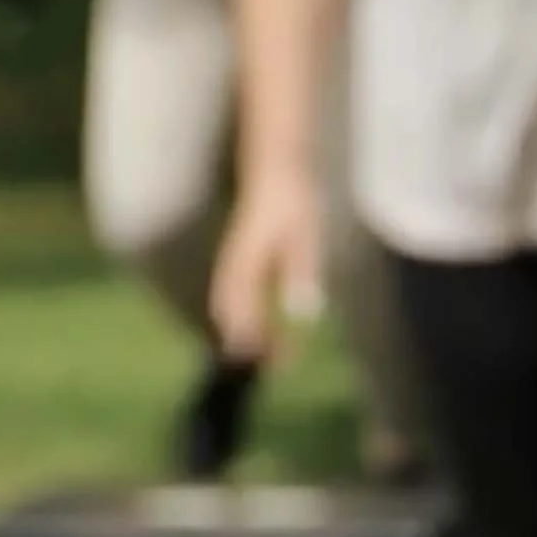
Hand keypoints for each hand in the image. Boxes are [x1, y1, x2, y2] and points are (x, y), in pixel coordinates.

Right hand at [209, 168, 322, 364]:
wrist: (275, 168)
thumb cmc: (292, 200)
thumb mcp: (304, 236)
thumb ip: (301, 273)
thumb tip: (303, 312)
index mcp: (246, 265)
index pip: (245, 314)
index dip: (259, 342)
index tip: (276, 363)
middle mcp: (233, 268)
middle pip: (234, 316)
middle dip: (253, 344)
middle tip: (279, 367)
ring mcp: (233, 264)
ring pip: (232, 309)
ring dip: (251, 333)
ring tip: (275, 355)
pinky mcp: (240, 262)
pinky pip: (237, 297)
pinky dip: (249, 317)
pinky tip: (268, 328)